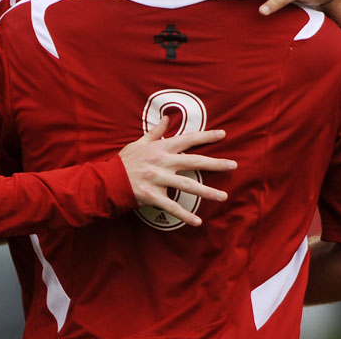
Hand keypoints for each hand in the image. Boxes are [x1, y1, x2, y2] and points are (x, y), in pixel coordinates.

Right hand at [118, 116, 234, 226]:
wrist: (107, 180)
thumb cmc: (124, 161)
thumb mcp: (138, 143)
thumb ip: (155, 133)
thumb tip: (167, 119)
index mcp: (160, 149)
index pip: (187, 140)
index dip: (206, 136)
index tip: (223, 134)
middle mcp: (162, 163)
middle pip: (194, 162)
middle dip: (215, 163)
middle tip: (233, 165)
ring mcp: (158, 180)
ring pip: (187, 186)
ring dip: (207, 192)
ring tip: (223, 196)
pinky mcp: (152, 196)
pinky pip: (172, 207)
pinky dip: (185, 215)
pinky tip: (197, 221)